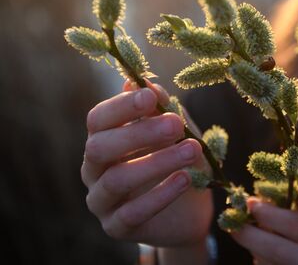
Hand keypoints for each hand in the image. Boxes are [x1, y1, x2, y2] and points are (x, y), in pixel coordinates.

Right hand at [81, 80, 212, 254]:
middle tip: (176, 125)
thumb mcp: (173, 130)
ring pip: (116, 180)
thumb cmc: (175, 158)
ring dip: (156, 162)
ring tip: (192, 151)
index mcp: (103, 138)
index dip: (122, 106)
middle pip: (100, 147)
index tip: (151, 96)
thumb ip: (159, 109)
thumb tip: (147, 83)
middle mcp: (94, 168)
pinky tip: (185, 180)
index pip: (99, 119)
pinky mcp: (116, 227)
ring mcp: (101, 200)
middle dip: (139, 133)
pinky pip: (132, 213)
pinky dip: (160, 195)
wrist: (188, 208)